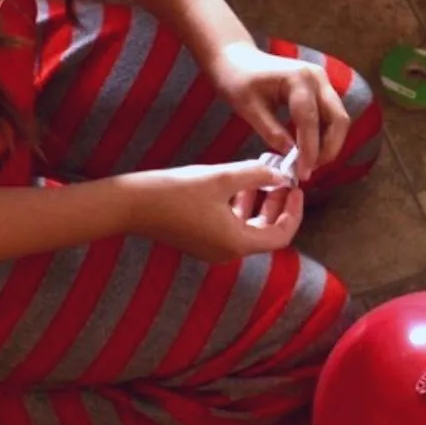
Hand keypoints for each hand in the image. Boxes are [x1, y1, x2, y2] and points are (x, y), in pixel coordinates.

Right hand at [123, 161, 303, 261]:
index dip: (293, 211)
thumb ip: (256, 174)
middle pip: (266, 232)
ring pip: (248, 227)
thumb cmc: (175, 191)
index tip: (295, 187)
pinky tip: (239, 182)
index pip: (281, 235)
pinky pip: (231, 225)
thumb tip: (280, 173)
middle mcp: (228, 252)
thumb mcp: (221, 178)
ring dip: (259, 202)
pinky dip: (240, 206)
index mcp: (237, 243)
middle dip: (278, 204)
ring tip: (264, 173)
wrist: (130, 204)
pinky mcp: (200, 239)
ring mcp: (213, 247)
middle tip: (284, 178)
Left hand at [208, 42, 348, 182]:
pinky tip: (310, 151)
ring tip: (310, 164)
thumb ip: (271, 132)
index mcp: (298, 78)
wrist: (237, 59)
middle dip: (328, 149)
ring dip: (330, 144)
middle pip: (338, 119)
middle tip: (310, 170)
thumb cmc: (238, 80)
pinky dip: (325, 136)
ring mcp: (322, 82)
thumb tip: (292, 157)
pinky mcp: (321, 90)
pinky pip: (331, 117)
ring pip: (339, 120)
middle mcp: (317, 78)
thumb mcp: (248, 108)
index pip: (310, 120)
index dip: (309, 149)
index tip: (302, 173)